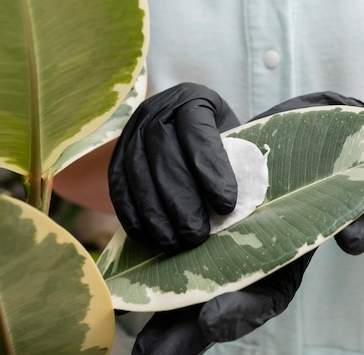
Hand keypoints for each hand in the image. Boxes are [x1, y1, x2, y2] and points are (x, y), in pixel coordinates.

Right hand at [108, 82, 240, 254]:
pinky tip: (148, 236)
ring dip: (155, 214)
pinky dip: (131, 213)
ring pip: (138, 173)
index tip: (226, 206)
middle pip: (164, 156)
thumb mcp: (238, 140)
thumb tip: (246, 203)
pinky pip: (118, 185)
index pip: (198, 133)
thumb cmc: (224, 141)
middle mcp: (157, 110)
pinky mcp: (117, 155)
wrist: (191, 131)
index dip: (211, 171)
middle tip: (197, 236)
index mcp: (192, 100)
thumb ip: (240, 162)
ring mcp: (132, 131)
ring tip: (174, 244)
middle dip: (180, 201)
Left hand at [128, 91, 363, 354]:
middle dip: (188, 340)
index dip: (241, 312)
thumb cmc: (326, 158)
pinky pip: (172, 263)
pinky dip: (151, 284)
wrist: (294, 136)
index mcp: (287, 259)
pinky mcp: (199, 236)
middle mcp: (252, 264)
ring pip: (191, 296)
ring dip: (164, 326)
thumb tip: (352, 244)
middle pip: (220, 309)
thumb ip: (358, 210)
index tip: (211, 320)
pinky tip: (125, 302)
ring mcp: (223, 253)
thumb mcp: (350, 175)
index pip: (267, 298)